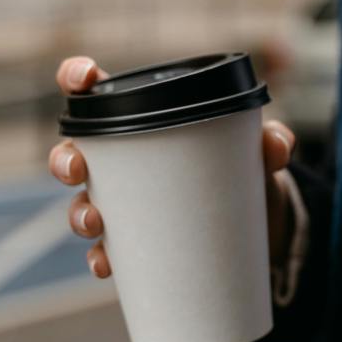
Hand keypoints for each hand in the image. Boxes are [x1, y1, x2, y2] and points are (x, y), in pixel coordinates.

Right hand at [47, 56, 297, 278]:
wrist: (260, 230)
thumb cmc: (247, 171)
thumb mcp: (261, 154)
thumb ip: (272, 141)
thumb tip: (277, 145)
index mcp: (144, 123)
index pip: (99, 93)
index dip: (76, 77)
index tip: (81, 79)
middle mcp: (124, 163)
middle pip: (74, 154)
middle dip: (65, 160)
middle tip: (78, 170)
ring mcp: (126, 205)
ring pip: (82, 206)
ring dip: (78, 214)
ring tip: (96, 223)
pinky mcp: (138, 245)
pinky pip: (106, 253)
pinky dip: (101, 260)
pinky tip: (106, 265)